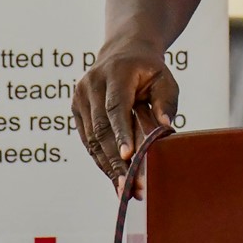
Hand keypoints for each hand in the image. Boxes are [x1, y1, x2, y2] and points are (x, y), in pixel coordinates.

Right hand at [71, 43, 178, 198]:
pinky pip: (88, 141)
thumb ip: (166, 101)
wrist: (123, 52)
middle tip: (130, 186)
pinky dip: (101, 161)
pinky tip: (114, 178)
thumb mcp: (164, 78)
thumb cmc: (148, 69)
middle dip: (115, 160)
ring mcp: (80, 96)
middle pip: (101, 128)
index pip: (116, 106)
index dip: (121, 133)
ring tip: (124, 190)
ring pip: (92, 139)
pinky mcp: (76, 109)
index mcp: (116, 72)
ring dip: (107, 167)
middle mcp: (92, 83)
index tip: (128, 157)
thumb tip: (166, 127)